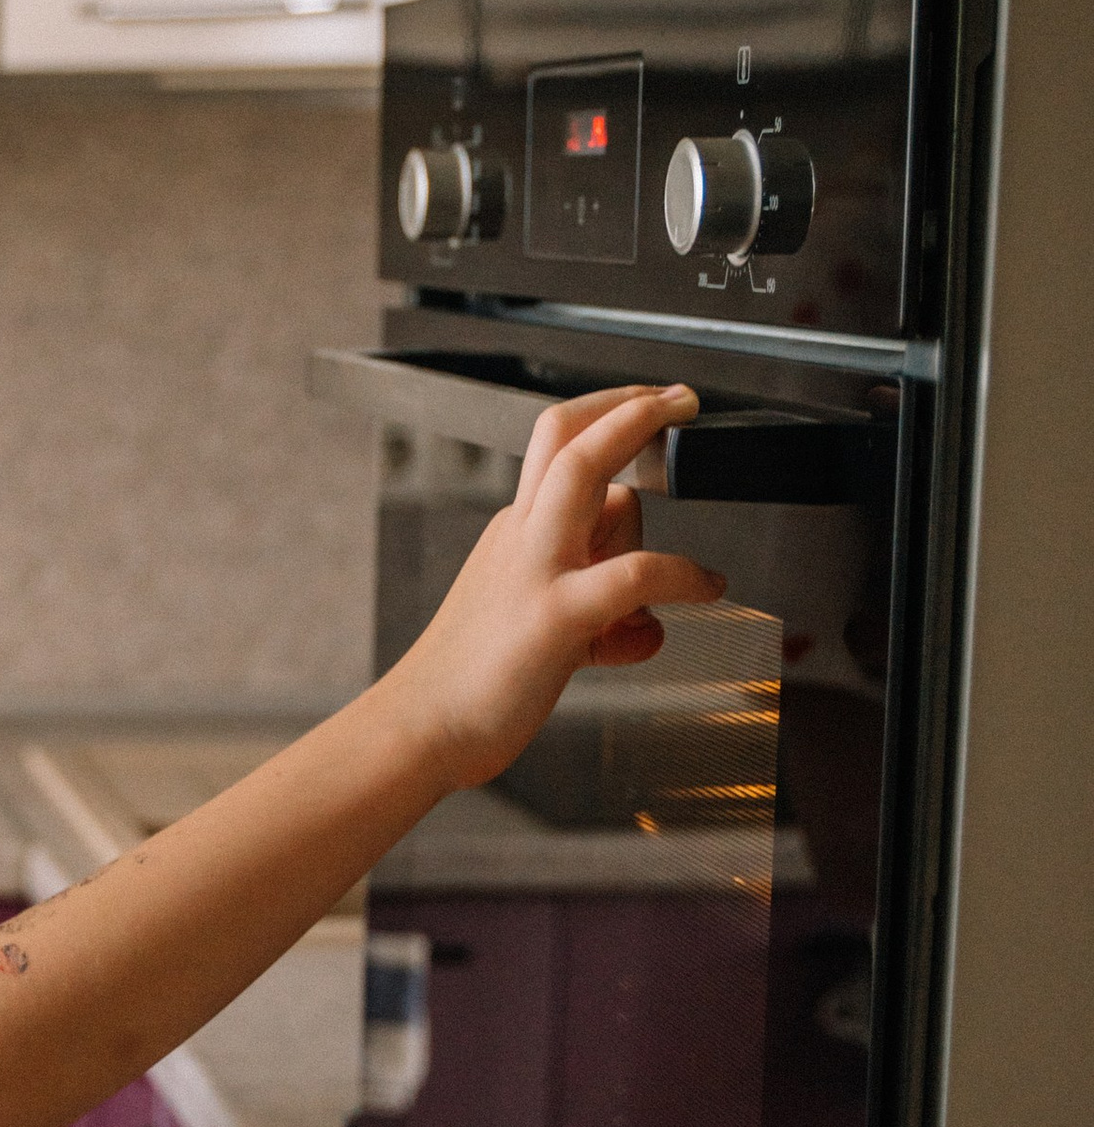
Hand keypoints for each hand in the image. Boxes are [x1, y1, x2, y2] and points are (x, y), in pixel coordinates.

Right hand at [379, 384, 725, 793]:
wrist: (421, 729)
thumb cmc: (475, 682)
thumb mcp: (535, 618)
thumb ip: (588, 595)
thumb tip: (647, 611)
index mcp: (514, 533)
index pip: (560, 455)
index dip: (606, 419)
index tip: (647, 406)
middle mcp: (522, 537)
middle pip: (566, 435)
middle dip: (630, 405)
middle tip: (682, 397)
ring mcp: (536, 570)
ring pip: (589, 476)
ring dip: (649, 474)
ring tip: (698, 547)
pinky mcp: (555, 617)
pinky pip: (634, 573)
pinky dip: (683, 574)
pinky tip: (705, 587)